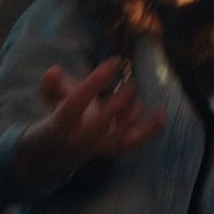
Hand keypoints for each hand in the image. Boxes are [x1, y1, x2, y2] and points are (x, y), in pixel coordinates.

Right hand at [16, 58, 165, 188]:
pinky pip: (135, 142)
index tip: (115, 62)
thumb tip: (55, 70)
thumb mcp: (52, 98)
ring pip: (119, 137)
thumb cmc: (62, 116)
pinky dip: (150, 130)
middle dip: (116, 104)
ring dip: (132, 115)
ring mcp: (100, 146)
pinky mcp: (115, 150)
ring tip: (135, 95)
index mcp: (63, 121)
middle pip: (100, 125)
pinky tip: (161, 113)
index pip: (78, 101)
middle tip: (129, 84)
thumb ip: (52, 84)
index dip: (96, 81)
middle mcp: (82, 138)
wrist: (61, 151)